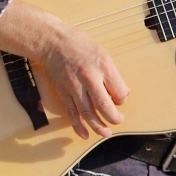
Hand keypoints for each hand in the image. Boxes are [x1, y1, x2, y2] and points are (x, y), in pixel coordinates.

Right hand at [0, 2, 127, 139]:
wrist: (53, 41)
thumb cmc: (79, 44)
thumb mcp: (102, 54)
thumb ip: (112, 74)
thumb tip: (122, 92)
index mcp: (103, 66)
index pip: (119, 92)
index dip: (122, 99)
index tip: (120, 99)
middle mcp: (89, 78)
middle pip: (105, 105)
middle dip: (114, 118)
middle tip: (118, 120)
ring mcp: (74, 86)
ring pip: (88, 113)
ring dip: (98, 126)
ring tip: (106, 133)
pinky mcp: (63, 92)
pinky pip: (72, 112)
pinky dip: (78, 125)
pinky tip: (85, 134)